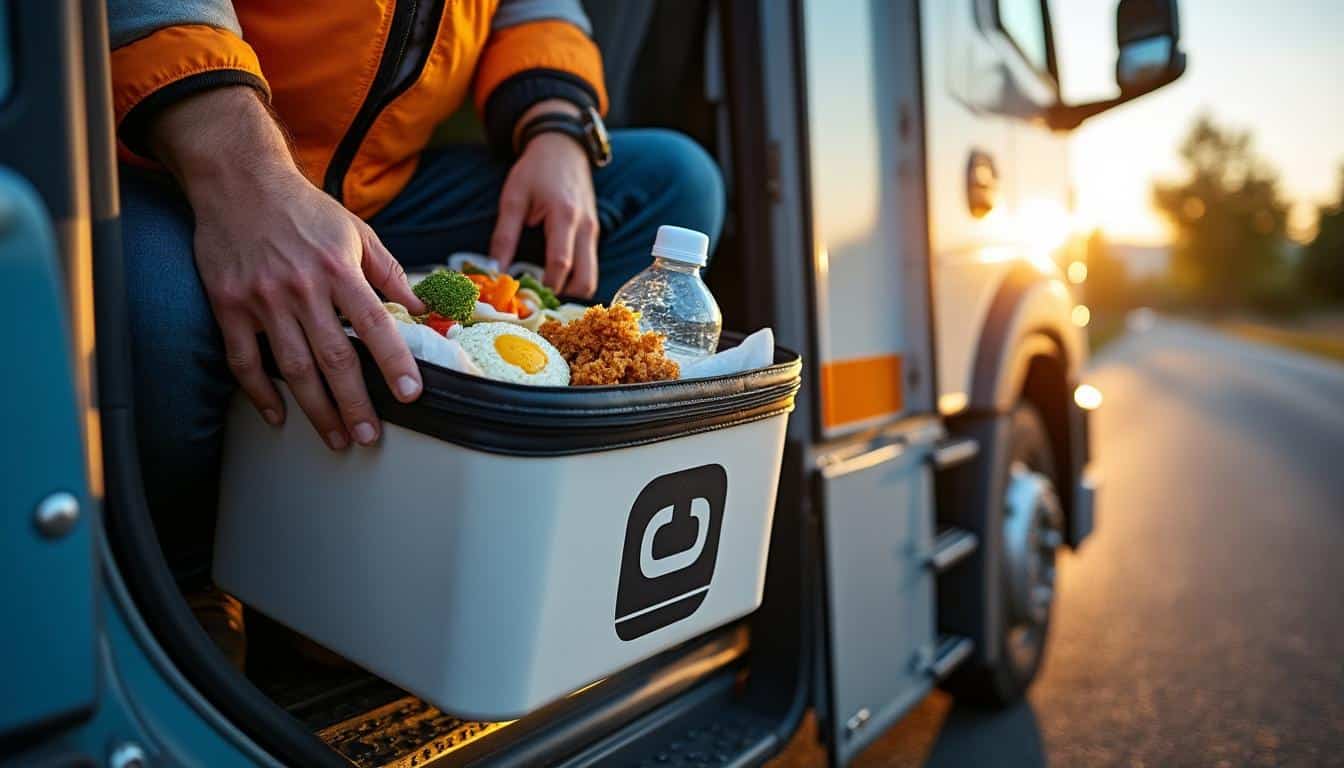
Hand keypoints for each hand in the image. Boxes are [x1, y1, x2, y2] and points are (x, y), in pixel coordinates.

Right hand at [151, 87, 425, 449]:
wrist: (239, 181)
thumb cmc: (304, 209)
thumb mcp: (356, 232)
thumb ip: (389, 274)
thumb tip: (422, 310)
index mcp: (339, 269)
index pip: (375, 325)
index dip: (395, 363)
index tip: (412, 394)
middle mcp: (301, 287)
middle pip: (334, 358)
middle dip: (355, 403)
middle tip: (370, 437)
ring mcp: (262, 299)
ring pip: (292, 367)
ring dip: (316, 409)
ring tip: (337, 438)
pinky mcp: (228, 305)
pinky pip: (244, 360)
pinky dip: (260, 393)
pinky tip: (279, 416)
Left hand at [490, 101, 598, 297]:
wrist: (563, 147)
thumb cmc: (536, 170)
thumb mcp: (513, 199)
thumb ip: (504, 237)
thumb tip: (495, 271)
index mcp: (564, 217)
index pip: (560, 264)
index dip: (545, 287)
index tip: (525, 299)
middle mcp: (586, 228)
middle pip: (586, 281)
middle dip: (565, 298)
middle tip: (538, 300)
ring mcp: (594, 232)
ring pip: (591, 277)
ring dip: (571, 291)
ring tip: (543, 292)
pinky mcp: (593, 235)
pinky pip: (589, 267)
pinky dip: (574, 278)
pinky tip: (552, 277)